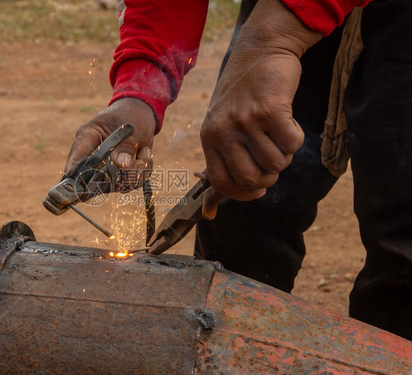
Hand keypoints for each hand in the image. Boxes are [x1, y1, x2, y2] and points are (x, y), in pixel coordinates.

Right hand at [64, 97, 155, 179]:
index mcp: (86, 139)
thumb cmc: (130, 114)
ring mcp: (107, 167)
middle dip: (121, 176)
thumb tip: (123, 165)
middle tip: (136, 162)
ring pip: (118, 184)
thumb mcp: (129, 126)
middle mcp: (94, 156)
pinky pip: (132, 182)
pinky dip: (143, 170)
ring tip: (143, 152)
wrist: (143, 112)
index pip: (75, 163)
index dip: (76, 179)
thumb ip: (125, 145)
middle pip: (97, 181)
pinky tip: (144, 153)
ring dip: (136, 172)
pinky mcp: (121, 172)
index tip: (85, 189)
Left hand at [200, 0, 320, 201]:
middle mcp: (223, 130)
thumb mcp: (223, 122)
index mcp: (209, 137)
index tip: (259, 189)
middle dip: (269, 177)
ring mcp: (246, 120)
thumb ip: (226, 155)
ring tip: (278, 133)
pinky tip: (288, 120)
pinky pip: (292, 144)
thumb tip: (223, 204)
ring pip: (276, 163)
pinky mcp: (270, 109)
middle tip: (274, 160)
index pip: (221, 183)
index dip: (243, 193)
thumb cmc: (244, 93)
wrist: (260, 51)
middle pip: (251, 179)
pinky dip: (297, 137)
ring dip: (284, 153)